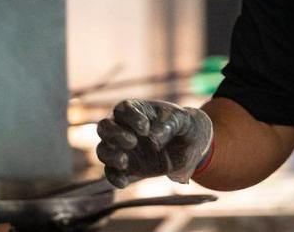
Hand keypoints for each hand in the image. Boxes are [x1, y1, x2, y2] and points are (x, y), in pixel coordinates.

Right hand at [96, 99, 212, 187]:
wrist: (190, 144)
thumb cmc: (182, 124)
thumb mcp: (181, 120)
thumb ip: (168, 124)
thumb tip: (153, 136)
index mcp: (136, 110)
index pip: (122, 109)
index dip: (130, 118)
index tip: (146, 128)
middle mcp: (124, 127)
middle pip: (104, 127)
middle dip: (114, 134)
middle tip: (133, 142)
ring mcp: (122, 148)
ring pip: (103, 150)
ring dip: (110, 156)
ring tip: (124, 161)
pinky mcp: (125, 167)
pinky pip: (111, 173)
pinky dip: (114, 178)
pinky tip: (124, 183)